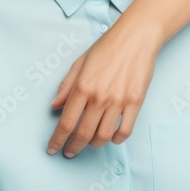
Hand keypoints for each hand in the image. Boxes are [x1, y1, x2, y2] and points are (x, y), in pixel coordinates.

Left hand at [47, 19, 163, 156]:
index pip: (66, 122)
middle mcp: (99, 96)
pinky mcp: (136, 102)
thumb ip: (66, 86)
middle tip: (69, 152)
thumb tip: (54, 106)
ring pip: (103, 135)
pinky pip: (125, 130)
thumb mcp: (79, 63)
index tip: (53, 148)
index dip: (57, 139)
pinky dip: (116, 139)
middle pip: (83, 133)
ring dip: (93, 145)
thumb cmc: (107, 47)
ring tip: (89, 145)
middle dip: (73, 147)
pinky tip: (111, 138)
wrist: (136, 38)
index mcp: (83, 86)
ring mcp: (119, 101)